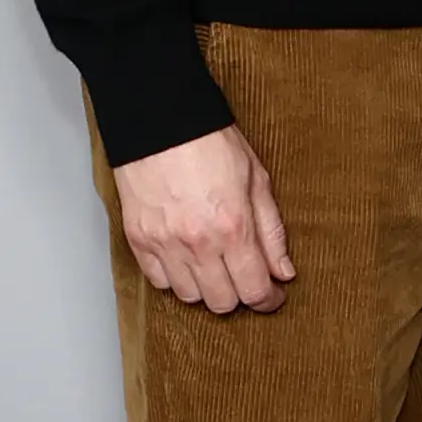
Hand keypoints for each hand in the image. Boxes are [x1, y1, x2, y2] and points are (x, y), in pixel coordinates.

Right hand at [115, 126, 294, 314]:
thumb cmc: (210, 142)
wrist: (159, 119)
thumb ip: (271, 232)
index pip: (254, 290)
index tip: (273, 295)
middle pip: (222, 302)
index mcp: (232, 227)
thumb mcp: (257, 179)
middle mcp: (197, 243)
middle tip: (244, 276)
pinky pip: (158, 281)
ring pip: (189, 297)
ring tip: (214, 265)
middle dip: (239, 295)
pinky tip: (186, 259)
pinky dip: (175, 277)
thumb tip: (284, 272)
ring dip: (206, 287)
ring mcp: (163, 243)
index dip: (269, 300)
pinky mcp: (138, 239)